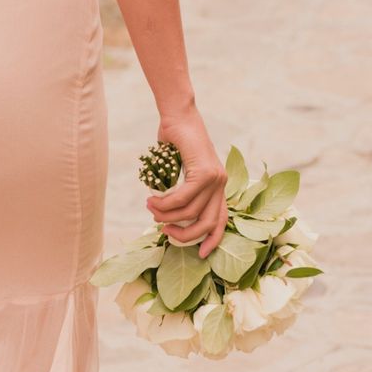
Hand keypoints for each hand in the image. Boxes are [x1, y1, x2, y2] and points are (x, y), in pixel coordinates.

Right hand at [145, 106, 227, 258]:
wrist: (178, 117)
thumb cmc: (175, 142)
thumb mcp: (180, 172)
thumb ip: (179, 192)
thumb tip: (167, 215)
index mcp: (219, 186)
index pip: (221, 220)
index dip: (212, 240)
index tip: (201, 255)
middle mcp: (221, 184)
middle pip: (207, 223)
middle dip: (185, 234)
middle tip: (164, 230)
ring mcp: (216, 178)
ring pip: (190, 211)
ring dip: (166, 214)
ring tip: (150, 209)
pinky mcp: (205, 172)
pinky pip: (183, 197)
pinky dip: (166, 203)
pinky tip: (154, 200)